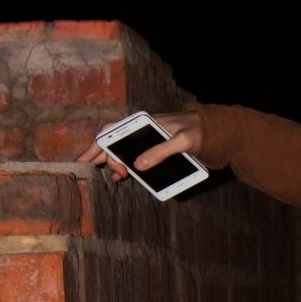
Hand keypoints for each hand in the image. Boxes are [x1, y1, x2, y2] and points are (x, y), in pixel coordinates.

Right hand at [78, 111, 202, 182]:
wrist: (213, 133)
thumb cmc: (197, 131)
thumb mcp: (182, 141)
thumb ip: (161, 151)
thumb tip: (138, 166)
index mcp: (141, 124)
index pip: (111, 131)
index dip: (96, 145)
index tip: (87, 160)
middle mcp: (139, 132)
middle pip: (112, 144)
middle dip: (105, 159)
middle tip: (113, 174)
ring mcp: (144, 142)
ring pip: (121, 152)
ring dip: (114, 164)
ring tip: (116, 177)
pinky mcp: (152, 151)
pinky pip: (134, 159)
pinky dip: (126, 167)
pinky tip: (124, 176)